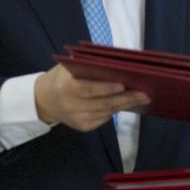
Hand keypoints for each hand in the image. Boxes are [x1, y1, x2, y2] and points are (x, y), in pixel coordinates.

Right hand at [34, 64, 149, 131]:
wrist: (44, 100)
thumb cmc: (61, 77)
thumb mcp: (69, 67)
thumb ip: (87, 64)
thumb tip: (116, 62)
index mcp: (66, 88)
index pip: (89, 89)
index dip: (106, 88)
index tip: (123, 85)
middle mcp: (71, 106)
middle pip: (103, 103)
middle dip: (126, 98)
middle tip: (144, 93)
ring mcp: (78, 119)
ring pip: (107, 112)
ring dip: (125, 105)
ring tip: (142, 97)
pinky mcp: (83, 127)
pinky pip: (105, 118)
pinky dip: (116, 110)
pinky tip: (127, 103)